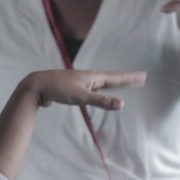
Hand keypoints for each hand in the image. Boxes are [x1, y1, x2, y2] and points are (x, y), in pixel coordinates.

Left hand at [24, 69, 146, 109]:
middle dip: (126, 80)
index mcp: (93, 77)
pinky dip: (99, 91)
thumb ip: (101, 101)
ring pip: (100, 84)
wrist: (35, 86)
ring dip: (113, 84)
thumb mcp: (81, 96)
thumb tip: (122, 104)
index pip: (117, 78)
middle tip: (140, 78)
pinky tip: (96, 93)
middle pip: (111, 79)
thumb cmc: (58, 89)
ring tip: (120, 84)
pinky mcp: (72, 90)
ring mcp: (79, 83)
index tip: (144, 76)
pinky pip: (91, 90)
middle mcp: (88, 78)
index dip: (131, 78)